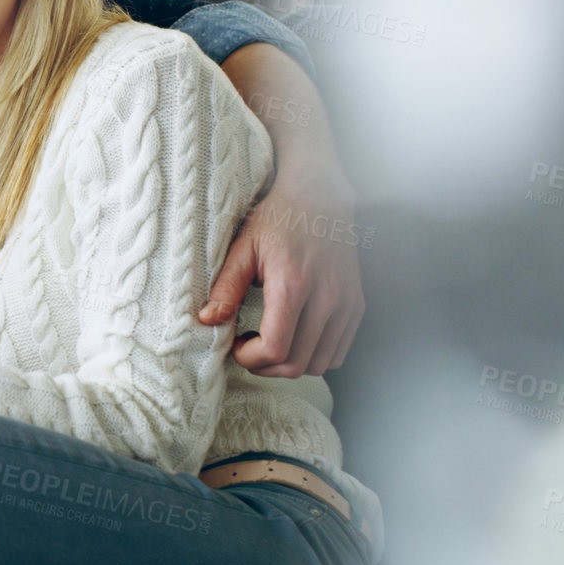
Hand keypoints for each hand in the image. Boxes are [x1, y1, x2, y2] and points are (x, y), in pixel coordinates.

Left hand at [199, 165, 365, 376]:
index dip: (250, 358)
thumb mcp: (243, 247)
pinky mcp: (357, 305)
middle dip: (266, 367)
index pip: (276, 348)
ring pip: (321, 363)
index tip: (237, 346)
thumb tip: (206, 320)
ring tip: (271, 342)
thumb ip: (226, 286)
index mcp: (294, 284)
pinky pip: (338, 351)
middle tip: (249, 350)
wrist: (319, 198)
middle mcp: (327, 298)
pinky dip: (315, 355)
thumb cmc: (277, 220)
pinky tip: (295, 336)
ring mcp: (346, 303)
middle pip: (298, 364)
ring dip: (291, 365)